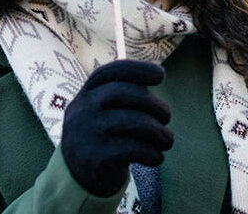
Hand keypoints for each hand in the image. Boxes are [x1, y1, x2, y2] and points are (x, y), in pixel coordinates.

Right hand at [60, 60, 173, 196]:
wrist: (80, 177)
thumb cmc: (106, 136)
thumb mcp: (107, 112)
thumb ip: (127, 94)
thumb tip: (158, 73)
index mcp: (86, 94)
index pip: (107, 72)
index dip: (136, 69)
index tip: (161, 75)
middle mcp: (81, 110)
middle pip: (122, 93)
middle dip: (153, 103)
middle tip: (167, 116)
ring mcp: (85, 134)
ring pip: (132, 121)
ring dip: (159, 131)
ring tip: (167, 141)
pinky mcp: (93, 158)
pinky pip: (131, 149)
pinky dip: (151, 153)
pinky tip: (156, 157)